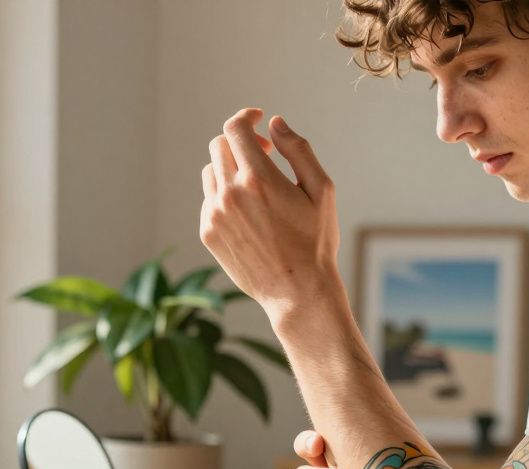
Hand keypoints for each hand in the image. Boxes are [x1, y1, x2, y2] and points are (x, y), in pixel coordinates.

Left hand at [199, 108, 340, 313]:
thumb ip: (298, 150)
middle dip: (242, 143)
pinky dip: (224, 195)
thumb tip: (274, 124)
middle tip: (264, 155)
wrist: (297, 290)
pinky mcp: (208, 232)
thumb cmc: (315, 240)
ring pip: (211, 171)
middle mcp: (230, 193)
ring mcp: (214, 214)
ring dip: (230, 168)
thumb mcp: (321, 190)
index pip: (235, 129)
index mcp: (258, 178)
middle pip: (220, 145)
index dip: (246, 117)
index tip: (258, 120)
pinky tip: (249, 213)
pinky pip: (209, 199)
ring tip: (256, 186)